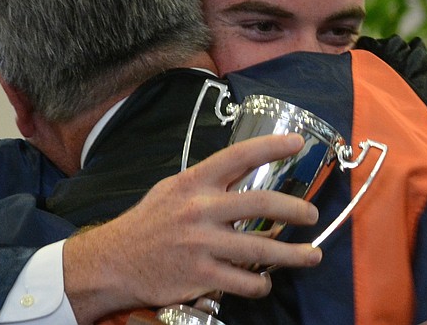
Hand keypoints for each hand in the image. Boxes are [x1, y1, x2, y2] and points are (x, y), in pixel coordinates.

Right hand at [63, 133, 321, 323]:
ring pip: (261, 249)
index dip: (271, 147)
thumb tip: (242, 173)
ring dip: (293, 254)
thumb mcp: (172, 190)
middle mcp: (200, 209)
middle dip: (295, 209)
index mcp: (194, 182)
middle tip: (312, 214)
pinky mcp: (201, 275)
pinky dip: (261, 283)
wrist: (114, 261)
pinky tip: (265, 281)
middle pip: (261, 203)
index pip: (238, 157)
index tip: (297, 143)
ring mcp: (202, 244)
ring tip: (311, 255)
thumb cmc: (147, 223)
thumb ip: (206, 183)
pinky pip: (244, 281)